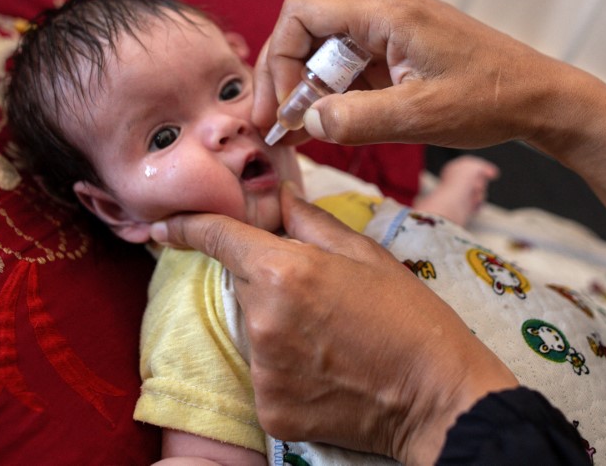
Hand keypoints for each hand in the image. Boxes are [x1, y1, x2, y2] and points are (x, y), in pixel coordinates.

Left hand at [152, 184, 518, 465]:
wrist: (438, 398)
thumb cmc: (411, 320)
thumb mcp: (366, 255)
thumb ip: (311, 222)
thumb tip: (279, 195)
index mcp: (284, 271)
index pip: (217, 238)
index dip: (189, 226)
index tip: (166, 225)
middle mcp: (262, 320)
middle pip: (241, 286)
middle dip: (267, 282)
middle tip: (319, 297)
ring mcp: (263, 370)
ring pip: (252, 332)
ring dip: (277, 328)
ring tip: (330, 338)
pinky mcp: (269, 410)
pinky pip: (264, 377)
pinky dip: (286, 371)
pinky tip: (326, 371)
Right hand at [254, 0, 605, 234]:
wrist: (540, 98)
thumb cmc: (489, 100)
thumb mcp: (419, 116)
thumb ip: (356, 119)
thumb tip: (306, 121)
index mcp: (385, 12)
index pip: (301, 16)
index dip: (278, 60)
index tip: (280, 107)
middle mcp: (383, 9)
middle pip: (307, 32)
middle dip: (283, 78)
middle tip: (269, 124)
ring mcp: (391, 28)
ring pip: (326, 52)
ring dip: (304, 91)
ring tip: (287, 134)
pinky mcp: (400, 49)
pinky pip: (351, 67)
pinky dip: (331, 95)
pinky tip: (317, 128)